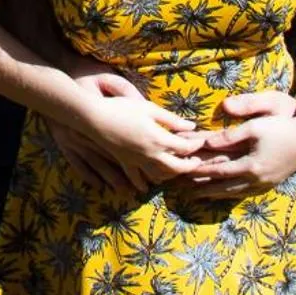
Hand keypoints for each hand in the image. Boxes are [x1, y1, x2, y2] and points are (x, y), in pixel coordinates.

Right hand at [41, 68, 152, 191]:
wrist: (58, 81)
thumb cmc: (87, 78)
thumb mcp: (116, 83)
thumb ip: (136, 95)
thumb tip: (154, 108)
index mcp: (115, 122)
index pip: (140, 144)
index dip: (154, 154)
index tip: (168, 162)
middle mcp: (98, 138)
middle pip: (121, 161)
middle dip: (138, 175)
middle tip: (153, 185)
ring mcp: (82, 144)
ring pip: (102, 167)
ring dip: (116, 180)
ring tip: (130, 190)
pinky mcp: (68, 145)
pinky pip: (80, 166)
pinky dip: (90, 177)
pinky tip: (99, 185)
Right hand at [71, 89, 206, 193]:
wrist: (95, 118)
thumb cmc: (122, 108)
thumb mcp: (149, 108)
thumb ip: (171, 119)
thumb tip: (191, 126)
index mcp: (158, 139)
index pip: (184, 147)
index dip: (195, 144)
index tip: (199, 139)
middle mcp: (151, 154)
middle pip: (177, 167)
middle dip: (189, 165)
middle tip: (196, 160)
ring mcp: (137, 161)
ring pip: (160, 176)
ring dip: (171, 175)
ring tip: (176, 168)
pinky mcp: (125, 163)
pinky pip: (137, 179)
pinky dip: (144, 184)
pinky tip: (148, 185)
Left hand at [181, 92, 295, 198]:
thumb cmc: (280, 127)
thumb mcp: (253, 127)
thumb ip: (229, 135)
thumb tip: (207, 141)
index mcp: (252, 166)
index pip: (219, 171)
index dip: (200, 172)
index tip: (184, 172)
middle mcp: (258, 179)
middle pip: (226, 187)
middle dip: (205, 189)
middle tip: (187, 192)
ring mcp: (267, 183)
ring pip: (237, 192)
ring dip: (219, 193)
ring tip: (202, 195)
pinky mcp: (273, 181)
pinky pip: (249, 192)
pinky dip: (234, 193)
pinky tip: (228, 192)